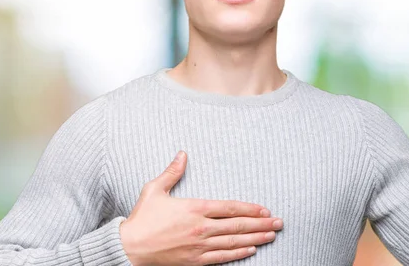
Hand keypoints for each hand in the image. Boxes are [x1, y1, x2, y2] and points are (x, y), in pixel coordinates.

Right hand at [119, 151, 282, 265]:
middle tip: (279, 223)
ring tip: (271, 235)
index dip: (250, 209)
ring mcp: (199, 246)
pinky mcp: (195, 261)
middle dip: (261, 224)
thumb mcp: (155, 189)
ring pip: (234, 242)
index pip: (229, 208)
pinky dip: (238, 254)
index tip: (265, 209)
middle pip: (238, 226)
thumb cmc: (142, 218)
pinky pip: (222, 258)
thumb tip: (183, 154)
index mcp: (194, 208)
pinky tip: (251, 250)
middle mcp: (201, 228)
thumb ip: (172, 172)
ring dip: (255, 238)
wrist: (129, 248)